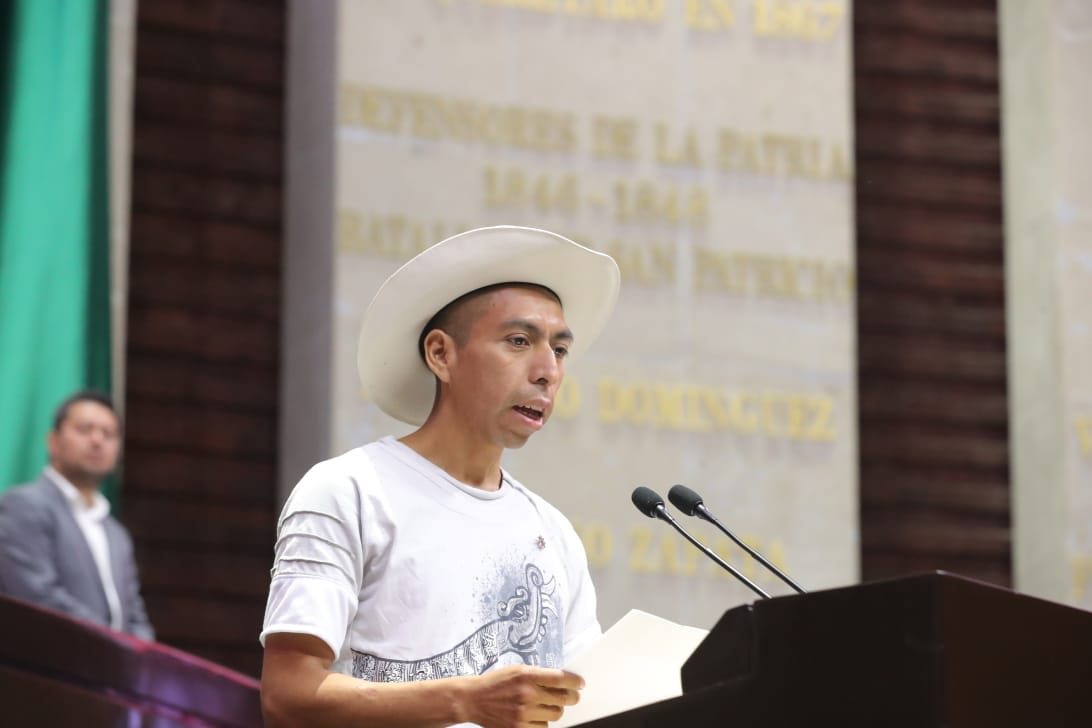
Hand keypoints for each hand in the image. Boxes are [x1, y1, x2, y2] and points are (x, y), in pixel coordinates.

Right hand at [458, 665, 583, 727]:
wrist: (473, 699)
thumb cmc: (495, 683)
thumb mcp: (517, 670)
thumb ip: (538, 674)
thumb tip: (562, 680)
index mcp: (526, 675)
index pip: (560, 679)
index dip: (575, 682)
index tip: (580, 683)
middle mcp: (526, 694)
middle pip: (563, 699)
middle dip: (572, 698)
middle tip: (572, 696)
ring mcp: (522, 714)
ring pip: (555, 715)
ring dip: (554, 710)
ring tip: (545, 705)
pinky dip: (542, 723)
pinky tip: (535, 716)